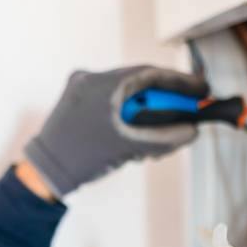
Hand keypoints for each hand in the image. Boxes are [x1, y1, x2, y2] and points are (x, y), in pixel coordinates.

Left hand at [23, 65, 208, 197]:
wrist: (44, 172)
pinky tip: (133, 140)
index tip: (201, 90)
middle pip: (140, 84)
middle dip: (164, 103)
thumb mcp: (130, 148)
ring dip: (145, 114)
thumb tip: (192, 131)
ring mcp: (81, 88)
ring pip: (127, 94)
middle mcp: (90, 78)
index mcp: (102, 84)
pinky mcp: (77, 100)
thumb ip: (165, 137)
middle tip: (186, 116)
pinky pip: (112, 101)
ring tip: (154, 141)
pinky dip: (127, 116)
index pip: (151, 74)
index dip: (180, 83)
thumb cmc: (82, 158)